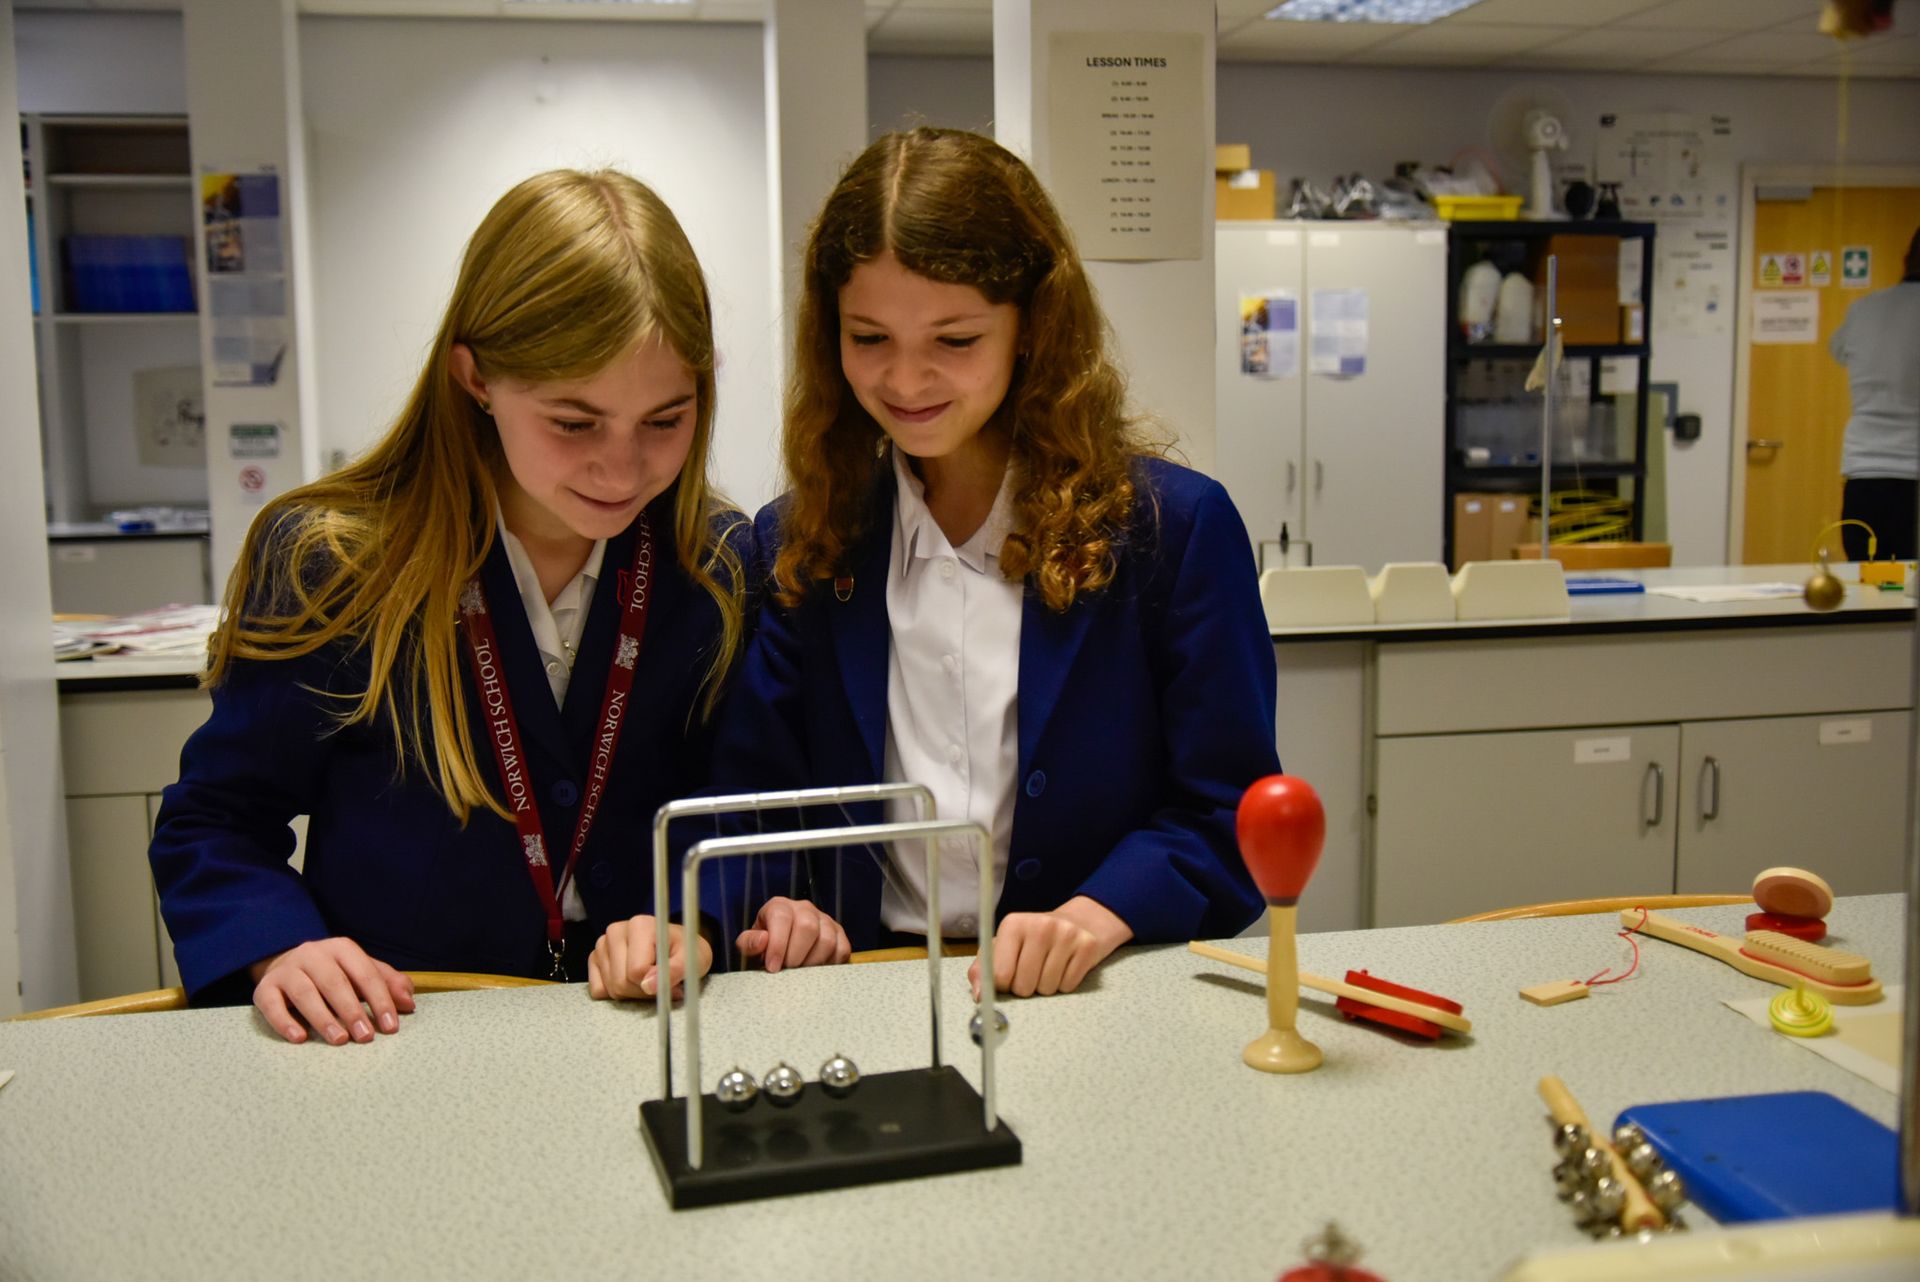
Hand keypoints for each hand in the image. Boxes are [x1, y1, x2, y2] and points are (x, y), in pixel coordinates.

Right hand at [250, 937, 415, 1045]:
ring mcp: (286, 970)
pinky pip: (271, 1005)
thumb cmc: (332, 973)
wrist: (285, 964)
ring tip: (339, 1040)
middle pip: (334, 982)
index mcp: (341, 948)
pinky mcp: (264, 988)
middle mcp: (312, 954)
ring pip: (304, 993)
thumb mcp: (361, 972)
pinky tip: (299, 1038)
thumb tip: (408, 1003)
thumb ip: (387, 983)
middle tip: (365, 1037)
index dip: (380, 1000)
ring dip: (323, 1018)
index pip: (365, 973)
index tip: (390, 1026)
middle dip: (352, 1010)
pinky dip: (284, 1022)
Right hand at [588, 915, 712, 1000]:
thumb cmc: (686, 951)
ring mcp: (602, 944)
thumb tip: (648, 986)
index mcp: (639, 924)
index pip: (636, 971)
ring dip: (632, 993)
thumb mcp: (693, 960)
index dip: (655, 983)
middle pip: (621, 982)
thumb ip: (674, 971)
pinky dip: (616, 993)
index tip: (670, 980)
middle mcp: (616, 930)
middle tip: (660, 983)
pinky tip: (632, 980)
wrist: (679, 948)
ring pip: (611, 988)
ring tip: (649, 980)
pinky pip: (598, 990)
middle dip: (642, 991)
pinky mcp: (595, 958)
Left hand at [735, 897, 850, 972]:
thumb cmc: (765, 947)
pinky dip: (829, 965)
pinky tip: (815, 971)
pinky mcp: (839, 935)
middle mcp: (804, 909)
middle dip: (795, 955)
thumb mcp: (749, 945)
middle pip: (807, 927)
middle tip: (787, 970)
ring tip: (800, 973)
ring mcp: (825, 920)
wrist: (781, 949)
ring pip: (827, 940)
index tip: (772, 967)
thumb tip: (762, 940)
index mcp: (780, 907)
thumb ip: (749, 943)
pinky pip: (841, 950)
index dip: (777, 945)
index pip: (781, 918)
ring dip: (812, 963)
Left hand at [969, 896, 1132, 999]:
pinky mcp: (1088, 946)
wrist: (1080, 922)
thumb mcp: (1005, 947)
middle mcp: (1040, 925)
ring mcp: (1066, 934)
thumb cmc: (1034, 940)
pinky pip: (1068, 986)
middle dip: (1025, 988)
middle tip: (1032, 972)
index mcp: (1013, 924)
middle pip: (1023, 986)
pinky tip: (1064, 967)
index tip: (1009, 978)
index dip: (1003, 986)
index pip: (1000, 975)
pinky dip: (1064, 985)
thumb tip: (979, 995)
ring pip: (1047, 989)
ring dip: (1045, 987)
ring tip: (1049, 968)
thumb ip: (983, 969)